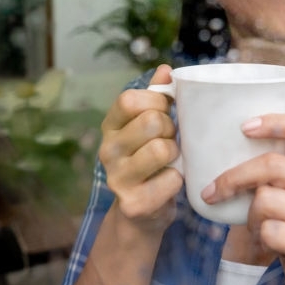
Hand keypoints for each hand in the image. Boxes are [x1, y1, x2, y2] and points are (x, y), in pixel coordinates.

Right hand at [98, 64, 182, 232]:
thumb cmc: (150, 161)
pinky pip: (171, 179)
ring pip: (162, 149)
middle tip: (169, 140)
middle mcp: (106, 150)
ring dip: (176, 154)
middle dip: (170, 129)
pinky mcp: (133, 203)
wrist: (141, 214)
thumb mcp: (149, 127)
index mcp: (110, 126)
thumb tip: (166, 69)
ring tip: (170, 161)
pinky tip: (169, 184)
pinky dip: (178, 180)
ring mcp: (116, 178)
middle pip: (151, 121)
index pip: (129, 99)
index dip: (156, 101)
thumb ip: (156, 97)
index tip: (166, 111)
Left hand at [201, 113, 284, 284]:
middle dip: (234, 178)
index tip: (245, 126)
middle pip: (272, 165)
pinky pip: (269, 230)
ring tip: (259, 232)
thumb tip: (228, 155)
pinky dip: (260, 240)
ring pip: (265, 199)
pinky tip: (271, 249)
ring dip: (250, 219)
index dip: (276, 122)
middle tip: (213, 193)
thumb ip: (280, 180)